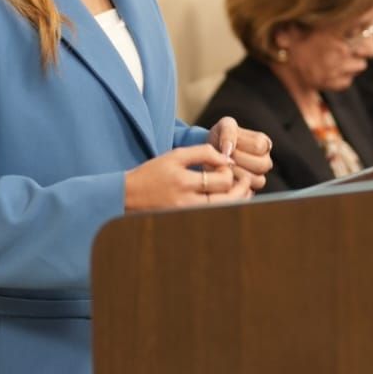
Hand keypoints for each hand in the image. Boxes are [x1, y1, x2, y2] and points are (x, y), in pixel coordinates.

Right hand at [124, 142, 249, 211]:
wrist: (128, 196)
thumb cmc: (152, 173)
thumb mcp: (175, 155)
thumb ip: (202, 152)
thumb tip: (227, 158)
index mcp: (183, 181)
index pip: (223, 179)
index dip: (230, 170)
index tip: (226, 165)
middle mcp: (186, 201)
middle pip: (229, 199)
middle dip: (241, 188)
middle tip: (244, 180)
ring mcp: (187, 214)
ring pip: (224, 210)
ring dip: (238, 200)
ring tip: (242, 190)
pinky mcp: (186, 220)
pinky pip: (214, 215)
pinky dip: (225, 208)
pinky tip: (228, 201)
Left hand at [207, 117, 272, 190]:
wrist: (209, 153)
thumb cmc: (220, 137)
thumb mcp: (223, 126)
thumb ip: (228, 132)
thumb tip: (229, 150)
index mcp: (264, 144)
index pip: (259, 146)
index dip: (241, 146)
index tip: (229, 144)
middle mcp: (265, 161)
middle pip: (262, 165)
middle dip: (238, 160)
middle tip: (225, 157)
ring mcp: (259, 177)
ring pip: (257, 180)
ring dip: (236, 173)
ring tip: (224, 166)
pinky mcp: (249, 190)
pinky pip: (247, 191)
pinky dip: (233, 184)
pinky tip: (224, 176)